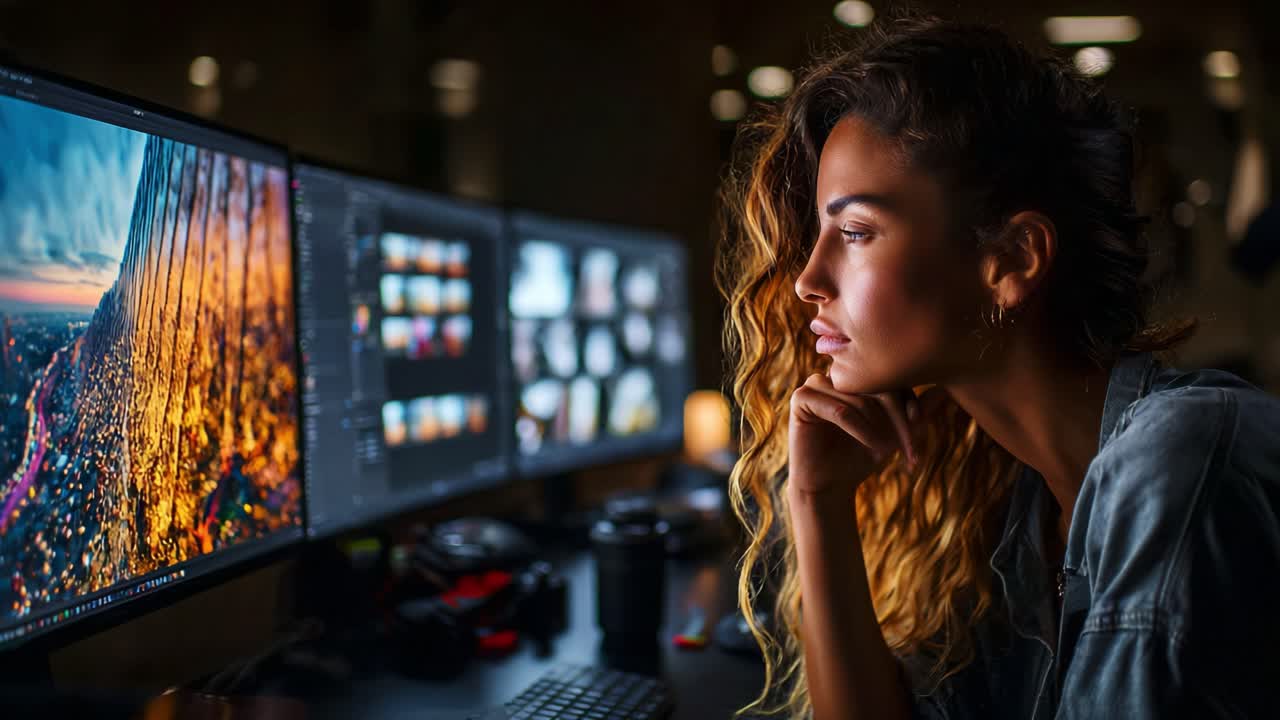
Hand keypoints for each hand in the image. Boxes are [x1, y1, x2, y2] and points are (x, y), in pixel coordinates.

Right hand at [787, 374, 920, 497]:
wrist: (829, 485)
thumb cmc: (861, 456)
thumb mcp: (895, 433)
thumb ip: (916, 412)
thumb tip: (946, 390)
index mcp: (855, 375)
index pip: (889, 377)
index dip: (908, 402)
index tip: (921, 429)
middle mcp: (835, 374)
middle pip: (877, 385)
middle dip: (898, 418)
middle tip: (911, 447)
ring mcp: (816, 383)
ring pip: (861, 399)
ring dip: (880, 428)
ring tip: (889, 451)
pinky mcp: (801, 399)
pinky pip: (839, 410)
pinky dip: (860, 430)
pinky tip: (873, 447)